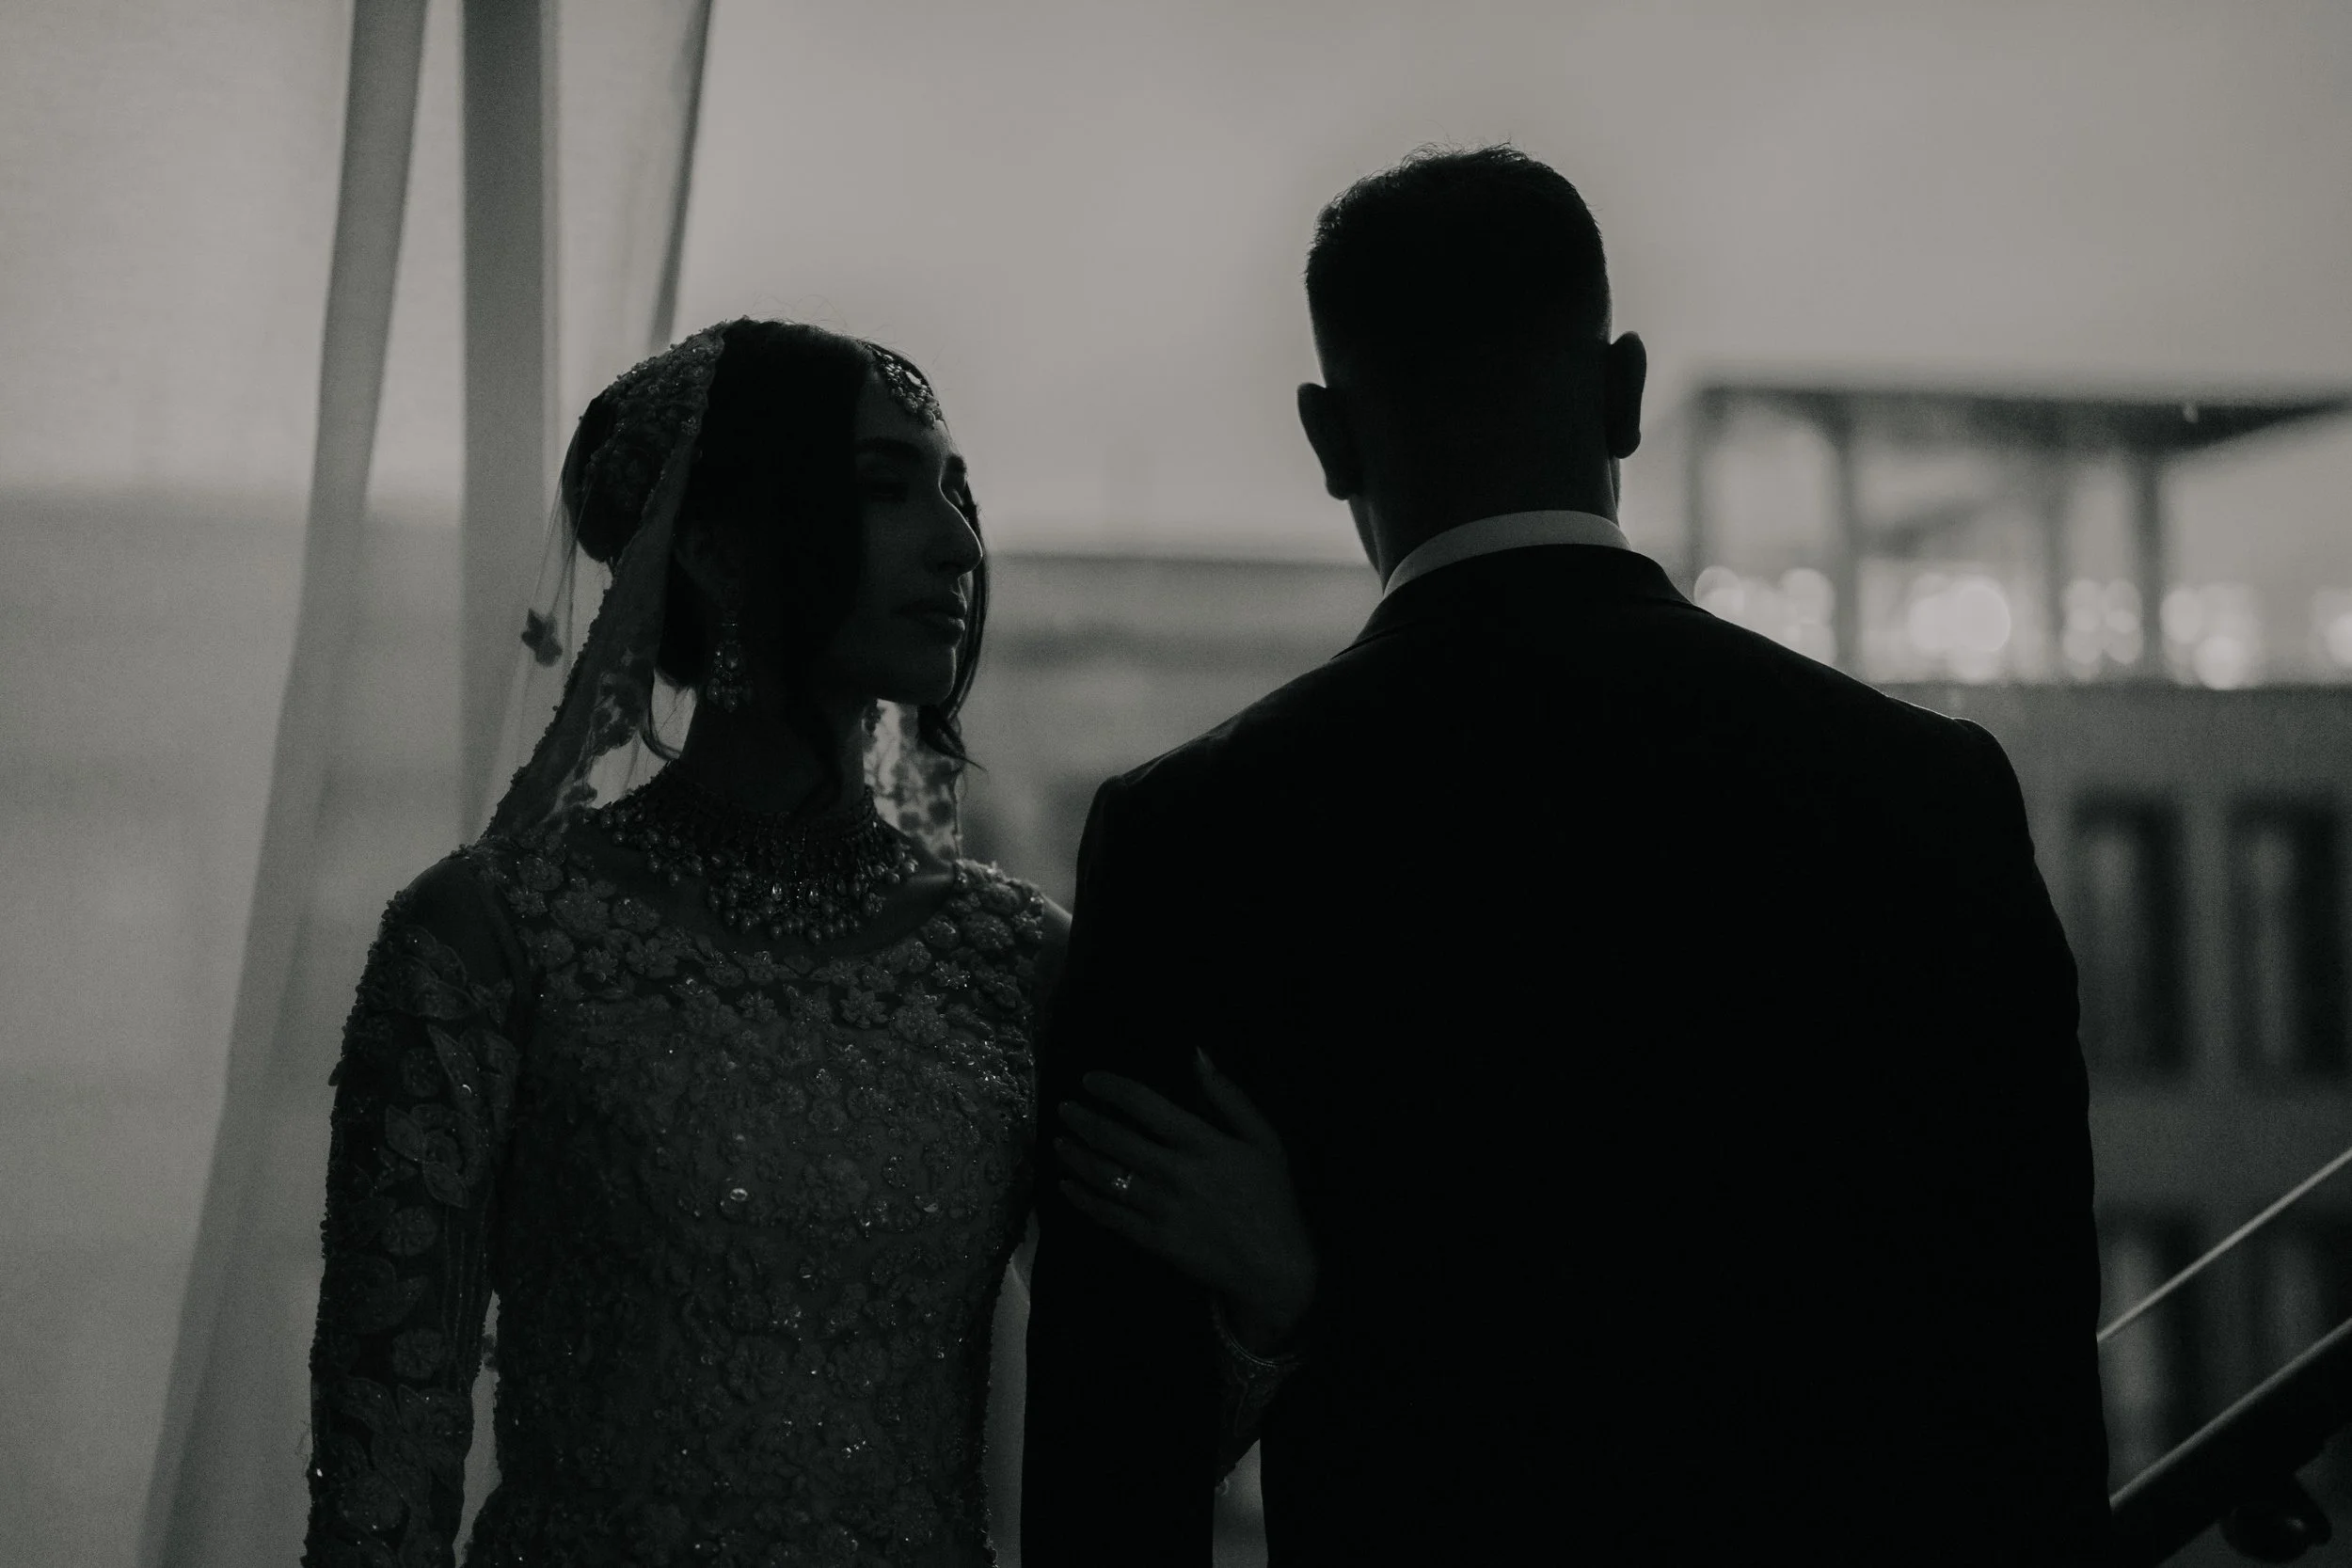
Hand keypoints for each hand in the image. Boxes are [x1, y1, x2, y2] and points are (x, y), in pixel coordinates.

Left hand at [1055, 1049, 1317, 1353]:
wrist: (1275, 1265)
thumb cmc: (1271, 1197)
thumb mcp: (1264, 1139)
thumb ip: (1229, 1096)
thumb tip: (1197, 1055)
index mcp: (1202, 1142)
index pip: (1144, 1104)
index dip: (1111, 1088)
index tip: (1089, 1080)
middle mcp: (1175, 1172)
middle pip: (1115, 1138)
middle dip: (1083, 1120)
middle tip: (1064, 1109)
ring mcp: (1161, 1208)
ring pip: (1105, 1175)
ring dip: (1076, 1156)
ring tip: (1059, 1142)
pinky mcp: (1153, 1240)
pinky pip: (1108, 1215)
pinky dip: (1082, 1198)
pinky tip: (1066, 1186)